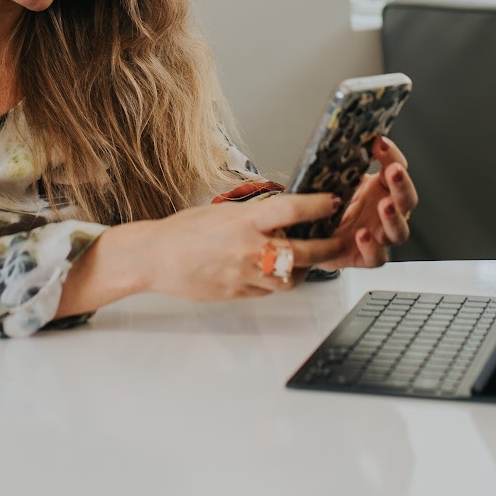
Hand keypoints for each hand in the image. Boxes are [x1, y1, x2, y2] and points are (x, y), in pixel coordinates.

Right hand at [127, 192, 346, 303]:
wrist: (155, 258)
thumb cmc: (184, 230)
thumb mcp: (223, 211)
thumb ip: (253, 215)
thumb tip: (282, 213)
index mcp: (244, 221)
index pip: (292, 210)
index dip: (318, 206)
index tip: (333, 201)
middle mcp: (249, 249)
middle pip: (304, 251)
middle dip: (328, 247)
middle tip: (339, 241)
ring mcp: (245, 275)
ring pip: (292, 278)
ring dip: (305, 269)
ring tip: (310, 259)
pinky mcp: (240, 294)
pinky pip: (270, 291)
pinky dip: (279, 282)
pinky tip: (278, 272)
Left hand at [324, 139, 417, 269]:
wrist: (312, 237)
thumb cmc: (328, 206)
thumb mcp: (335, 180)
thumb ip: (342, 165)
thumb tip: (342, 141)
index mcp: (381, 188)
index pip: (396, 169)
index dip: (392, 156)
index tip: (380, 143)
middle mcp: (386, 212)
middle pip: (406, 200)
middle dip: (402, 185)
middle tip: (394, 171)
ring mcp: (379, 236)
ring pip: (399, 231)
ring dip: (394, 217)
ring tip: (385, 205)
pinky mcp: (366, 257)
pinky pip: (377, 257)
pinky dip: (372, 247)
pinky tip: (363, 235)